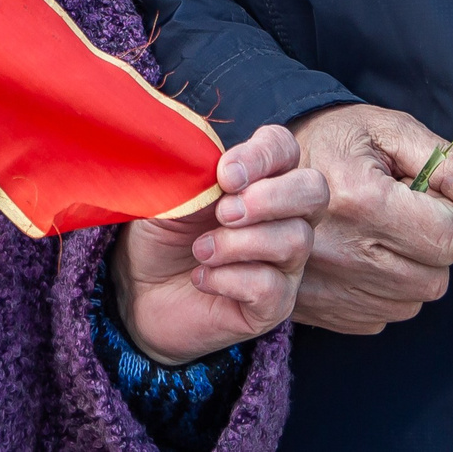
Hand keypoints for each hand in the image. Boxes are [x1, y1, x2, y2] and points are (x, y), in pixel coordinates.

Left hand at [114, 126, 324, 366]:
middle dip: (270, 197)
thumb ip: (199, 172)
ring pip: (295, 240)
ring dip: (239, 242)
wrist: (138, 290)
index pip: (284, 148)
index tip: (224, 175)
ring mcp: (285, 262)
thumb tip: (222, 171)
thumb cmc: (163, 232)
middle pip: (314, 191)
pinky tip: (202, 278)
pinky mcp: (275, 305)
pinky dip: (229, 279)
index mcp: (261, 178)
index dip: (262, 155)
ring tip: (200, 250)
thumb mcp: (172, 193)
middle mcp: (284, 217)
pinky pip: (271, 286)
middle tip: (223, 212)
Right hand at [285, 104, 452, 335]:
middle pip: (435, 278)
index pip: (447, 238)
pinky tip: (359, 256)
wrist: (263, 167)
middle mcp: (342, 251)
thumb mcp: (394, 132)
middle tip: (397, 211)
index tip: (414, 191)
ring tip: (377, 233)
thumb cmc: (338, 139)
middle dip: (429, 244)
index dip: (443, 212)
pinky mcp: (318, 310)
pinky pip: (381, 317)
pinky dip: (381, 291)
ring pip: (412, 302)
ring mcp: (326, 286)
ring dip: (408, 270)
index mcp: (362, 200)